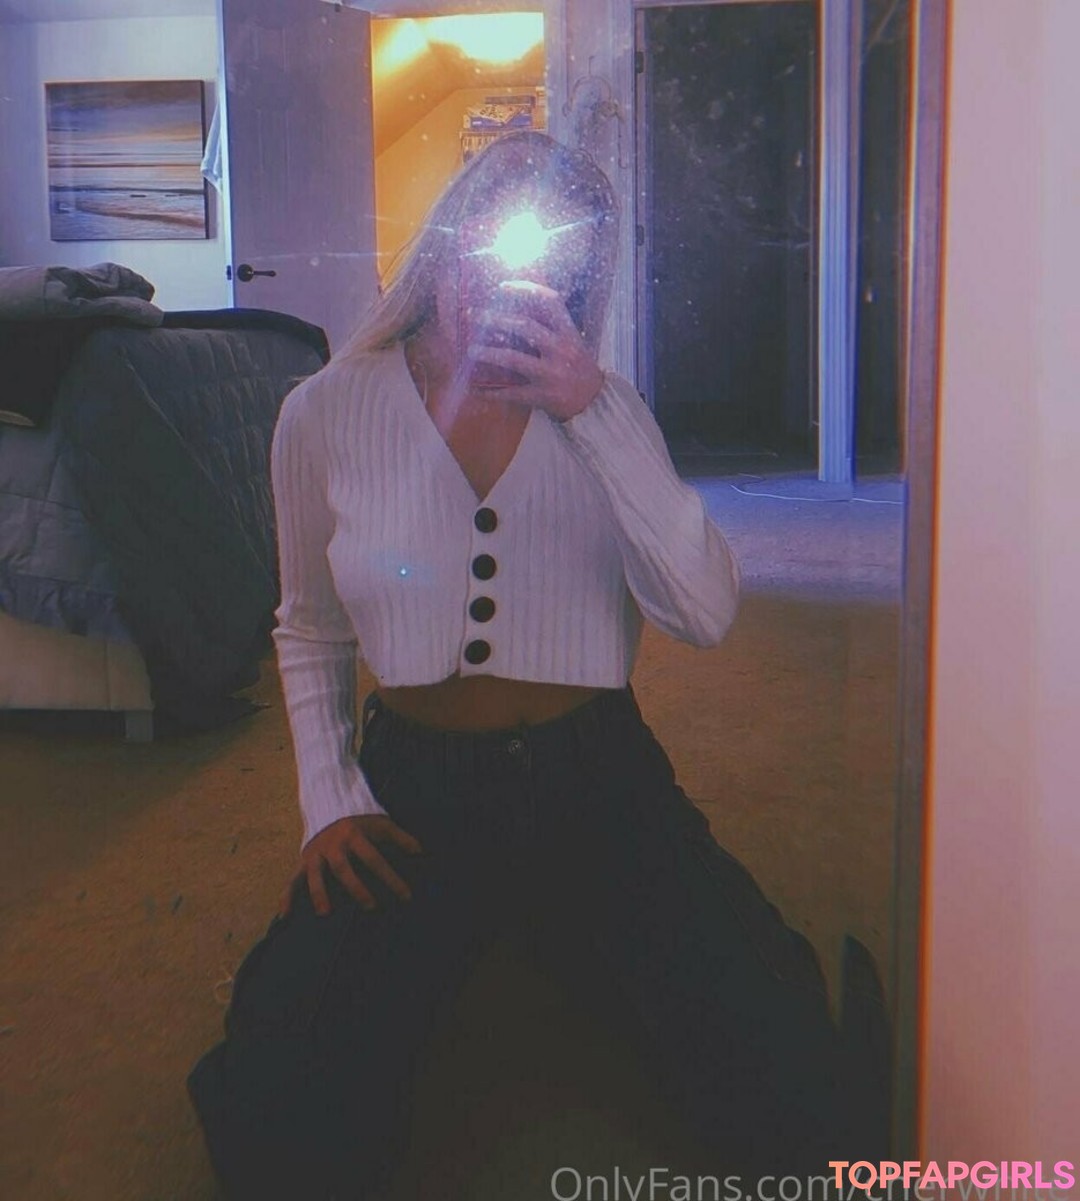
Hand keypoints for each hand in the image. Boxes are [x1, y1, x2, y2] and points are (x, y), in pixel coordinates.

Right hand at [278, 814, 423, 917]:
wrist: (328, 805)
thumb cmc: (360, 821)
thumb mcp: (381, 823)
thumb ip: (400, 837)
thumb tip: (421, 852)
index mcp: (354, 835)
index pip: (374, 859)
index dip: (391, 877)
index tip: (406, 896)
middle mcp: (333, 845)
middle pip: (343, 869)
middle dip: (357, 888)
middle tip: (372, 907)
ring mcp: (315, 853)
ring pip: (314, 874)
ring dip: (318, 893)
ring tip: (325, 913)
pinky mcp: (303, 860)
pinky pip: (292, 879)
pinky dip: (286, 896)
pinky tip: (284, 915)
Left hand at [467, 281, 603, 421]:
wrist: (594, 401)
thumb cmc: (579, 368)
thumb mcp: (573, 342)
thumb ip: (551, 328)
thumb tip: (516, 312)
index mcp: (568, 333)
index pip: (550, 302)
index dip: (526, 289)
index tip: (503, 286)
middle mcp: (560, 349)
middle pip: (525, 327)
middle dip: (496, 319)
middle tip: (474, 315)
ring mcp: (551, 373)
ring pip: (514, 359)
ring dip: (489, 353)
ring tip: (471, 350)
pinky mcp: (543, 395)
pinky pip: (513, 392)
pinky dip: (493, 392)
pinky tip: (478, 390)